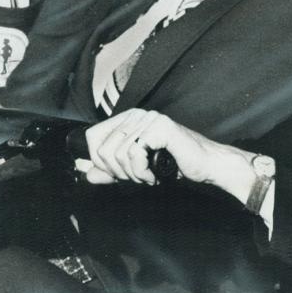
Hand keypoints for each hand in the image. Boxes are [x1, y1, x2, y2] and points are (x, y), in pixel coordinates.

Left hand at [82, 109, 251, 198]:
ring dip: (132, 174)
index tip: (118, 174)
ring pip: (118, 153)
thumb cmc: (175, 166)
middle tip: (138, 177)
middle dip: (118, 172)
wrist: (206, 167)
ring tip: (148, 176)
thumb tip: (86, 173)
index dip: (99, 161)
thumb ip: (110, 171)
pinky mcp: (161, 127)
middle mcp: (137, 115)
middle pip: (103, 148)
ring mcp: (149, 119)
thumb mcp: (135, 170)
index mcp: (128, 120)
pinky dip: (142, 172)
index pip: (92, 136)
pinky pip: (135, 153)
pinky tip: (154, 174)